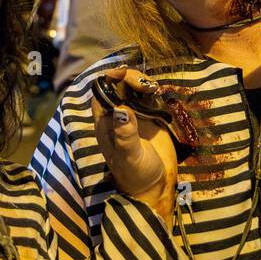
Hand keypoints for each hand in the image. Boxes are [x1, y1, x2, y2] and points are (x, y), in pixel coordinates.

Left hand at [91, 67, 177, 221]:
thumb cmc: (135, 174)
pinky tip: (159, 93)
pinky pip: (149, 97)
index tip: (124, 72)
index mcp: (105, 122)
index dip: (110, 78)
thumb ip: (125, 134)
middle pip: (118, 85)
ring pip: (134, 88)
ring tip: (154, 89)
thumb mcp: (129, 156)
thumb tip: (122, 109)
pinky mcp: (151, 118)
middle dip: (130, 78)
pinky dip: (154, 90)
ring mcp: (134, 115)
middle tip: (146, 86)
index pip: (100, 91)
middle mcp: (117, 115)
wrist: (153, 187)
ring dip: (143, 82)